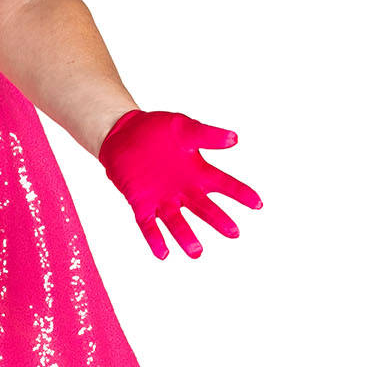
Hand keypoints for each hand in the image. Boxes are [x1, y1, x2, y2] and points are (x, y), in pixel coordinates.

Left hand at [98, 109, 260, 258]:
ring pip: (176, 221)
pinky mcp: (141, 203)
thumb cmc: (156, 129)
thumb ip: (206, 135)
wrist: (122, 132)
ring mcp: (162, 198)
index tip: (258, 204)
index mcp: (197, 172)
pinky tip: (162, 253)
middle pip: (204, 208)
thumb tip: (234, 138)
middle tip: (233, 232)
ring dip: (186, 237)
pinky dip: (155, 238)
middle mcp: (183, 190)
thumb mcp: (183, 127)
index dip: (240, 194)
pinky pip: (148, 224)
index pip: (224, 184)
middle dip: (217, 219)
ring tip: (196, 252)